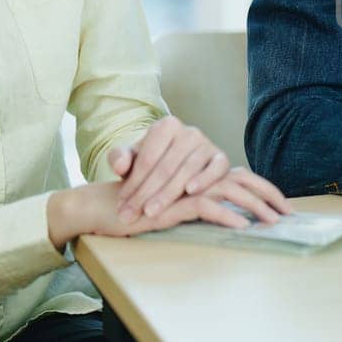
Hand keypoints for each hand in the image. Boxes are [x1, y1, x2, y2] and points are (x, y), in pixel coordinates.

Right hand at [48, 170, 293, 248]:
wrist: (104, 207)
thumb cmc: (143, 206)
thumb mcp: (179, 205)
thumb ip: (205, 203)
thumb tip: (240, 214)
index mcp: (200, 174)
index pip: (241, 176)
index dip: (265, 190)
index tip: (285, 207)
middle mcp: (194, 175)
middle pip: (242, 179)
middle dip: (269, 196)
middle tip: (289, 214)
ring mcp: (183, 187)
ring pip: (228, 191)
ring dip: (254, 207)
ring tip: (272, 222)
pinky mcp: (171, 203)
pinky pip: (204, 206)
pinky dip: (225, 216)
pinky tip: (241, 227)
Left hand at [112, 116, 232, 222]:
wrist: (176, 162)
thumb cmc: (151, 162)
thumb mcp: (131, 157)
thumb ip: (119, 158)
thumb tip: (119, 166)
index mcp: (166, 126)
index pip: (147, 159)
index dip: (133, 184)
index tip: (121, 205)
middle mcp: (190, 131)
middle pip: (165, 167)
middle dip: (146, 194)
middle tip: (131, 215)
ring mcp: (208, 144)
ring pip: (186, 171)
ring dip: (168, 194)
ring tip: (151, 213)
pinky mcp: (222, 158)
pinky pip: (216, 169)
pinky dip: (204, 179)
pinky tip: (190, 192)